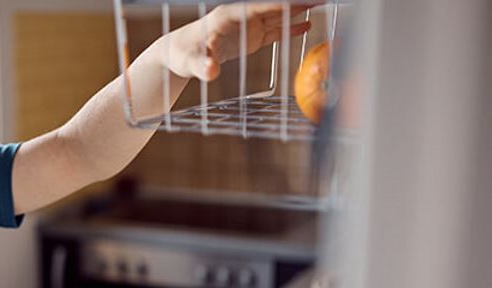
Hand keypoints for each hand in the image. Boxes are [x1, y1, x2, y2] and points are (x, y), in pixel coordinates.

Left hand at [166, 3, 313, 81]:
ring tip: (322, 4)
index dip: (283, 3)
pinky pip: (273, 31)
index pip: (262, 5)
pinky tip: (306, 25)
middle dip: (298, 2)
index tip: (303, 1)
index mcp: (230, 16)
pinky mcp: (249, 38)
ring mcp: (246, 26)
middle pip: (275, 6)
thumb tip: (210, 71)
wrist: (176, 55)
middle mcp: (241, 16)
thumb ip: (202, 65)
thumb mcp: (190, 62)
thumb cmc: (181, 55)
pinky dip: (289, 28)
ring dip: (299, 11)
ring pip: (277, 16)